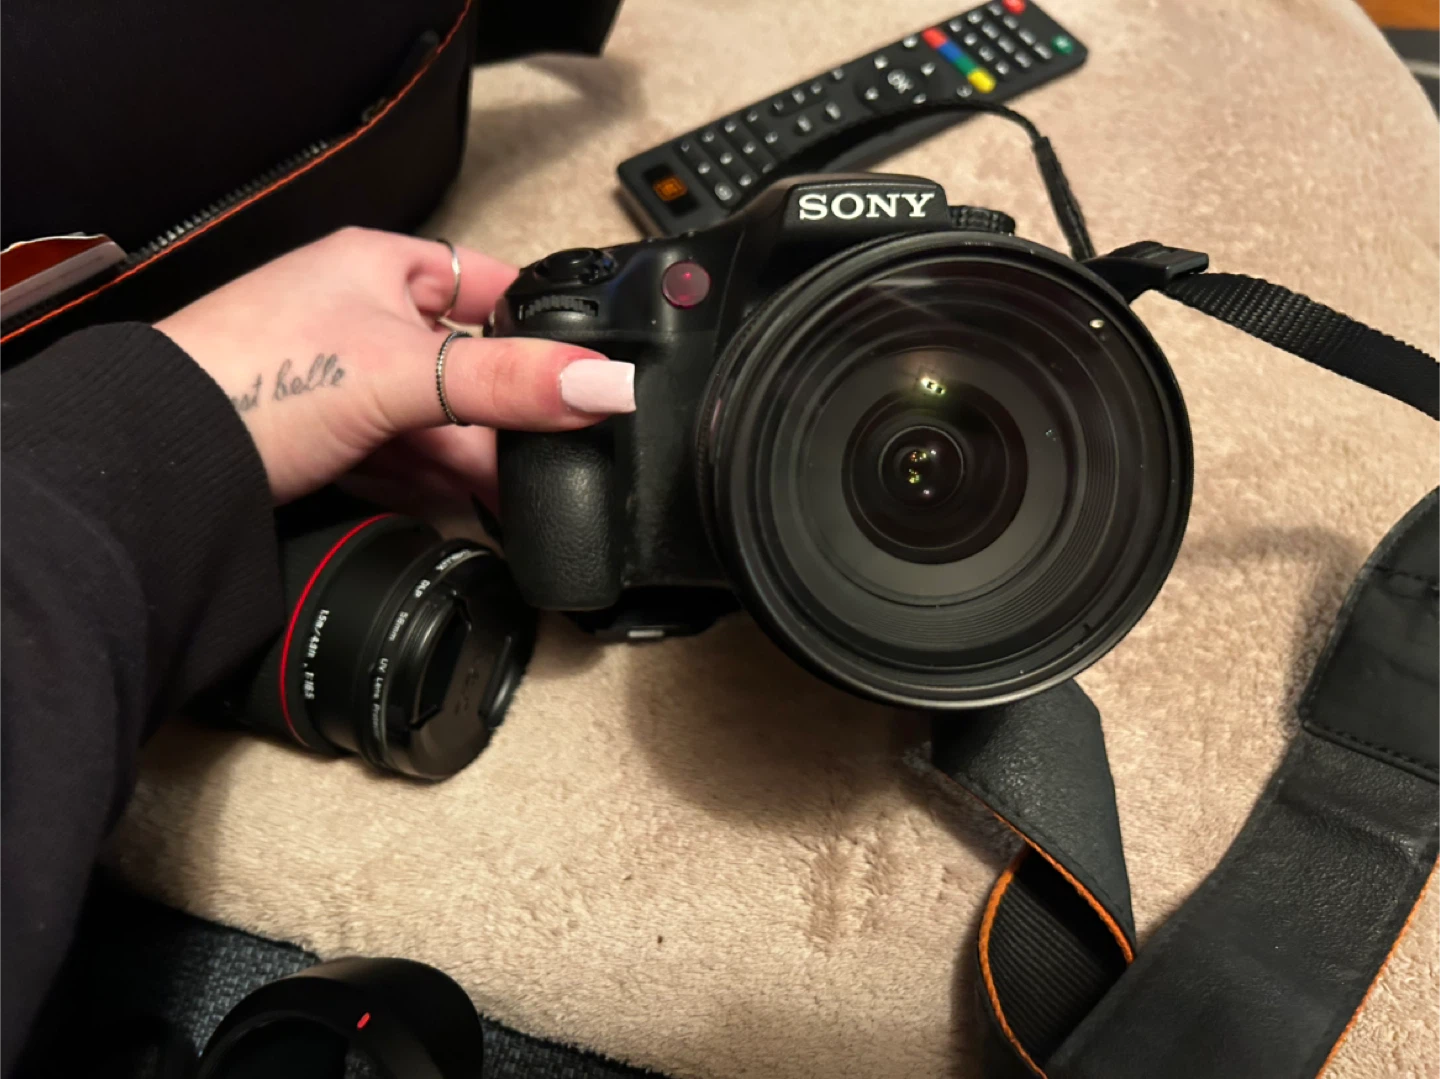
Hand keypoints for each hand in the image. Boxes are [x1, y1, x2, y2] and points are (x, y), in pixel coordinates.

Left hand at [156, 227, 633, 506]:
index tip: (579, 370)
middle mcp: (356, 317)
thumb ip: (511, 383)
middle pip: (462, 365)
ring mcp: (334, 380)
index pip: (485, 283)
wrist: (163, 463)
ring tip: (510, 500)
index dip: (535, 325)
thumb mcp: (408, 374)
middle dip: (500, 418)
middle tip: (547, 460)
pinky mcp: (319, 437)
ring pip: (429, 419)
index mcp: (376, 268)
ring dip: (467, 459)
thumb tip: (607, 384)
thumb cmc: (257, 377)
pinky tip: (453, 507)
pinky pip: (394, 457)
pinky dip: (426, 482)